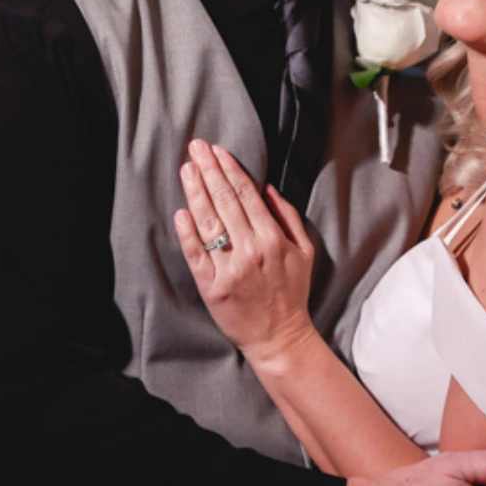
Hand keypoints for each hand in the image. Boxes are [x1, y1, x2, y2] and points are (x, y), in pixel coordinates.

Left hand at [174, 139, 317, 360]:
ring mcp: (229, 269)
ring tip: (187, 169)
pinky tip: (181, 212)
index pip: (247, 195)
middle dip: (210, 171)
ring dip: (196, 192)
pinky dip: (188, 233)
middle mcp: (251, 250)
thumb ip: (288, 218)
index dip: (230, 170)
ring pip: (209, 223)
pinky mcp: (212, 288)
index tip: (217, 151)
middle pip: (226, 202)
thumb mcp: (304, 252)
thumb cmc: (292, 293)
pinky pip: (196, 255)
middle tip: (196, 147)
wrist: (280, 337)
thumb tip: (267, 188)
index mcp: (273, 239)